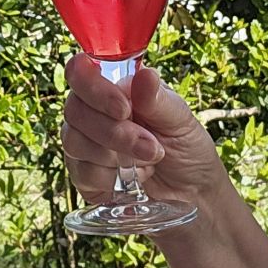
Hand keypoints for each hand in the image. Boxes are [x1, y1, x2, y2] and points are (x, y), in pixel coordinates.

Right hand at [61, 54, 226, 212]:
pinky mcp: (84, 176)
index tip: (123, 108)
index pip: (80, 72)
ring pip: (74, 141)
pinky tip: (132, 178)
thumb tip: (145, 74)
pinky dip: (109, 177)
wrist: (193, 195)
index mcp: (115, 88)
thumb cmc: (187, 149)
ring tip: (150, 160)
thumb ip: (158, 99)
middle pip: (75, 109)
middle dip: (115, 131)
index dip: (93, 87)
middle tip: (151, 146)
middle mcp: (93, 112)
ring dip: (115, 154)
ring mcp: (85, 144)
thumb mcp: (181, 122)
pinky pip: (80, 172)